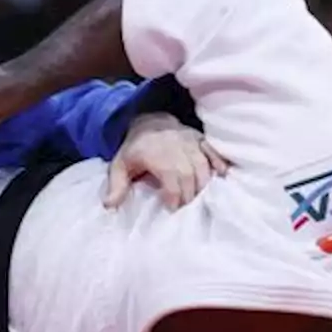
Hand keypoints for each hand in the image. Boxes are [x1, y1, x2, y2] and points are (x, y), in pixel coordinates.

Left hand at [105, 113, 228, 209]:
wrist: (148, 121)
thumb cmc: (134, 149)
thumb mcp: (119, 166)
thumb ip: (116, 186)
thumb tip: (109, 206)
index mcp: (156, 154)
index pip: (171, 177)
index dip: (174, 196)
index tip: (173, 209)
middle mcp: (176, 146)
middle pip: (190, 175)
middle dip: (189, 195)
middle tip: (186, 210)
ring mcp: (190, 141)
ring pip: (203, 166)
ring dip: (204, 185)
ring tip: (200, 200)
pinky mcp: (200, 139)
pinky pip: (213, 150)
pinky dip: (219, 162)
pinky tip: (222, 175)